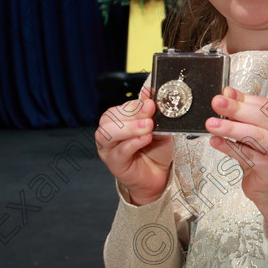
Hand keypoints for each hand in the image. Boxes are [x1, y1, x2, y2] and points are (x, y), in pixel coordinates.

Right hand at [96, 88, 173, 205]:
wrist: (159, 174)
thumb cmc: (156, 150)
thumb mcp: (159, 127)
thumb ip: (153, 112)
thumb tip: (149, 93)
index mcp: (119, 120)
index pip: (121, 107)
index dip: (136, 104)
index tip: (151, 102)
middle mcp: (110, 132)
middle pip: (110, 118)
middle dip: (132, 114)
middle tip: (150, 114)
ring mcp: (109, 149)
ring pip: (108, 134)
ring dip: (129, 128)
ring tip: (147, 127)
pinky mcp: (114, 164)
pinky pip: (118, 151)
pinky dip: (132, 143)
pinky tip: (144, 139)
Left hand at [205, 87, 267, 238]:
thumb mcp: (259, 133)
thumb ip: (245, 113)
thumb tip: (228, 93)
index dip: (246, 99)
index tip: (226, 94)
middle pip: (264, 118)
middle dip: (238, 109)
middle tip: (217, 103)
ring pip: (256, 136)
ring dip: (232, 128)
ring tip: (212, 123)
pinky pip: (246, 156)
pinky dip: (229, 147)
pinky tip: (216, 142)